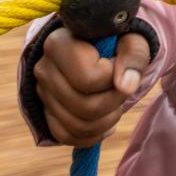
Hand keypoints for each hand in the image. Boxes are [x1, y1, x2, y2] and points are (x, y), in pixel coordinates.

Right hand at [34, 28, 151, 146]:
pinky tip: (107, 117)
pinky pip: (68, 136)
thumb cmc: (116, 39)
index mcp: (58, 44)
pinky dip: (94, 134)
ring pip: (77, 127)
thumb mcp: (131, 39)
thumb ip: (133, 56)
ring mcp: (42, 93)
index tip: (118, 63)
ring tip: (117, 101)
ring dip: (108, 119)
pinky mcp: (46, 112)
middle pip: (85, 107)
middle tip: (123, 86)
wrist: (99, 44)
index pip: (88, 79)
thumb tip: (126, 87)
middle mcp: (44, 69)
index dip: (112, 78)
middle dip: (114, 101)